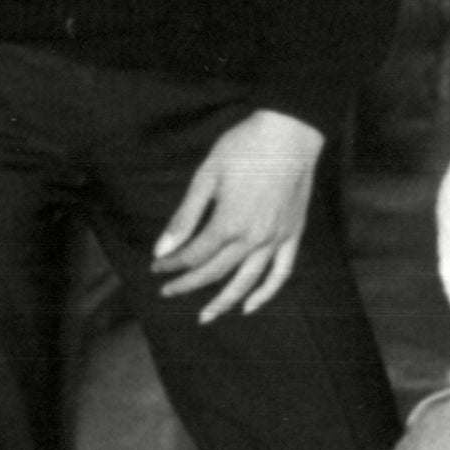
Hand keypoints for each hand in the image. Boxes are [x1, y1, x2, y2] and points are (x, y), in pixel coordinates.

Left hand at [150, 109, 325, 322]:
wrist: (290, 134)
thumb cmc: (244, 149)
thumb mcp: (206, 177)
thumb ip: (185, 217)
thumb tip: (163, 249)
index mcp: (228, 224)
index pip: (193, 255)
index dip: (171, 264)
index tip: (156, 266)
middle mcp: (252, 239)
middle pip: (215, 272)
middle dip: (188, 284)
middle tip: (168, 291)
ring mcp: (275, 239)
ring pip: (247, 280)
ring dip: (225, 301)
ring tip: (207, 315)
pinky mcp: (292, 235)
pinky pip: (281, 272)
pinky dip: (267, 292)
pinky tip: (250, 305)